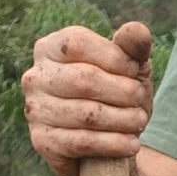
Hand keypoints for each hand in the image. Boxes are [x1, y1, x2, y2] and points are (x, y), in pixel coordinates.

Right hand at [22, 20, 152, 175]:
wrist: (104, 145)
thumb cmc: (116, 96)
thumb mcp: (129, 68)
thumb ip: (133, 47)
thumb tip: (137, 30)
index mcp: (50, 48)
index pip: (78, 43)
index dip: (114, 58)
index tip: (135, 72)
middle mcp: (36, 77)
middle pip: (83, 79)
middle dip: (122, 91)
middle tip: (140, 99)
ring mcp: (35, 110)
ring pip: (86, 114)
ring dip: (122, 119)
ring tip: (140, 121)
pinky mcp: (43, 141)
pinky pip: (82, 142)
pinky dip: (113, 144)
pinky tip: (132, 144)